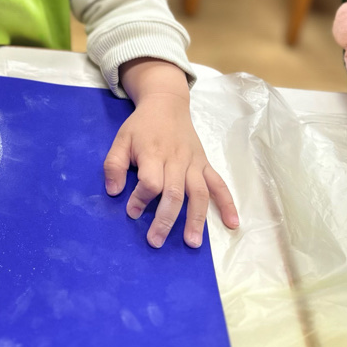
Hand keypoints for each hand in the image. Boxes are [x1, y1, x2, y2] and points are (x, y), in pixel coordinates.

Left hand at [103, 90, 238, 248]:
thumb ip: (114, 164)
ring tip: (192, 242)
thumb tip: (114, 192)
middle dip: (166, 220)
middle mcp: (177, 160)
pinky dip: (227, 204)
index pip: (151, 182)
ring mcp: (194, 163)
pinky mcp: (205, 164)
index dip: (141, 198)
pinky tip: (232, 223)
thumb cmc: (141, 126)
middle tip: (156, 241)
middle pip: (175, 193)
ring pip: (199, 193)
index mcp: (154, 154)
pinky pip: (219, 184)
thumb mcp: (121, 139)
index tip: (132, 212)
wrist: (167, 104)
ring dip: (196, 219)